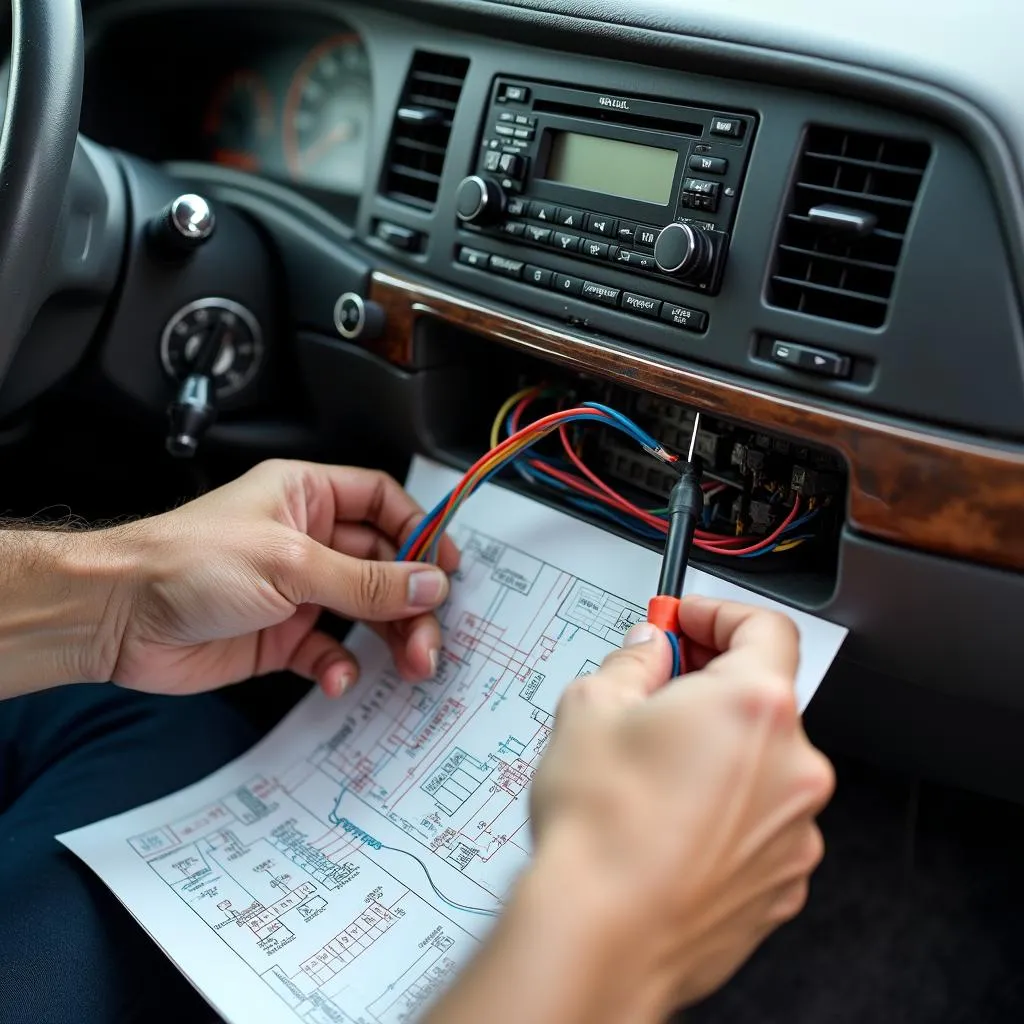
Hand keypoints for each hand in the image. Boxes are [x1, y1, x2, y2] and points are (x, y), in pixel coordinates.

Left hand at [102, 460, 458, 697]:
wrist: (116, 618)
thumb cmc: (187, 562)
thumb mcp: (292, 564)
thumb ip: (366, 580)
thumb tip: (430, 584)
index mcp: (308, 496)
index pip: (383, 503)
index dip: (420, 530)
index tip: (447, 566)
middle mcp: (307, 540)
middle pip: (383, 564)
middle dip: (411, 599)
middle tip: (431, 634)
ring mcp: (295, 590)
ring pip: (364, 611)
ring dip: (391, 637)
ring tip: (412, 664)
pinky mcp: (280, 636)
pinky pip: (329, 650)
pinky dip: (340, 666)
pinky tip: (338, 677)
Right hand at [523, 598, 833, 1018]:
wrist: (602, 938)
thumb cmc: (599, 829)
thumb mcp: (590, 707)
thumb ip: (632, 661)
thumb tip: (648, 650)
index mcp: (755, 706)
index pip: (765, 627)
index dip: (721, 613)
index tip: (688, 621)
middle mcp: (794, 766)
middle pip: (764, 697)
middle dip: (711, 684)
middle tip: (659, 689)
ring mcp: (796, 830)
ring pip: (761, 764)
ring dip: (719, 751)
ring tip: (653, 769)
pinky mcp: (784, 881)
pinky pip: (762, 822)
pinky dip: (727, 809)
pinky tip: (671, 821)